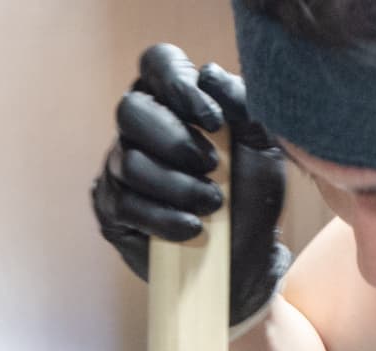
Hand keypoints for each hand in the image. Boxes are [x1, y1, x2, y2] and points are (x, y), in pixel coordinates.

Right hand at [90, 44, 291, 328]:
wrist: (246, 262)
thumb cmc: (252, 197)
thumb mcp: (263, 149)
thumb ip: (244, 105)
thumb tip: (209, 75)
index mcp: (174, 100)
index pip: (157, 63)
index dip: (178, 84)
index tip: (214, 120)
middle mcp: (139, 128)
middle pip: (131, 110)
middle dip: (174, 140)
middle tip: (212, 167)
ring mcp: (119, 168)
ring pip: (129, 162)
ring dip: (177, 186)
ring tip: (213, 204)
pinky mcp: (112, 210)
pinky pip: (124, 204)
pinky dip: (162, 217)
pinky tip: (192, 229)